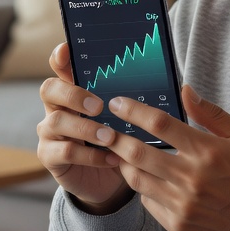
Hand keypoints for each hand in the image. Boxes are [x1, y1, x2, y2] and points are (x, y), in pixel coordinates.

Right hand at [37, 43, 131, 213]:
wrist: (107, 179)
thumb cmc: (118, 139)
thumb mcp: (126, 119)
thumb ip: (138, 100)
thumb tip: (181, 87)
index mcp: (73, 91)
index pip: (59, 67)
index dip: (60, 58)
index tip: (66, 51)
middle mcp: (56, 107)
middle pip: (49, 89)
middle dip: (72, 94)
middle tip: (98, 105)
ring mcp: (49, 132)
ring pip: (57, 122)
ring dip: (86, 128)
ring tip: (111, 137)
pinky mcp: (50, 156)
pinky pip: (65, 152)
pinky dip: (91, 155)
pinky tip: (112, 158)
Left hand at [95, 85, 229, 230]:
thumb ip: (210, 114)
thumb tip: (185, 90)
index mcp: (208, 151)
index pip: (160, 124)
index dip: (133, 111)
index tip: (118, 103)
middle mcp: (191, 178)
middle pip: (137, 152)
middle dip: (115, 137)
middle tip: (105, 129)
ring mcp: (182, 204)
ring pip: (136, 178)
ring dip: (123, 163)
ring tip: (120, 153)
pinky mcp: (177, 224)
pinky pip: (147, 201)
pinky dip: (142, 187)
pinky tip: (147, 178)